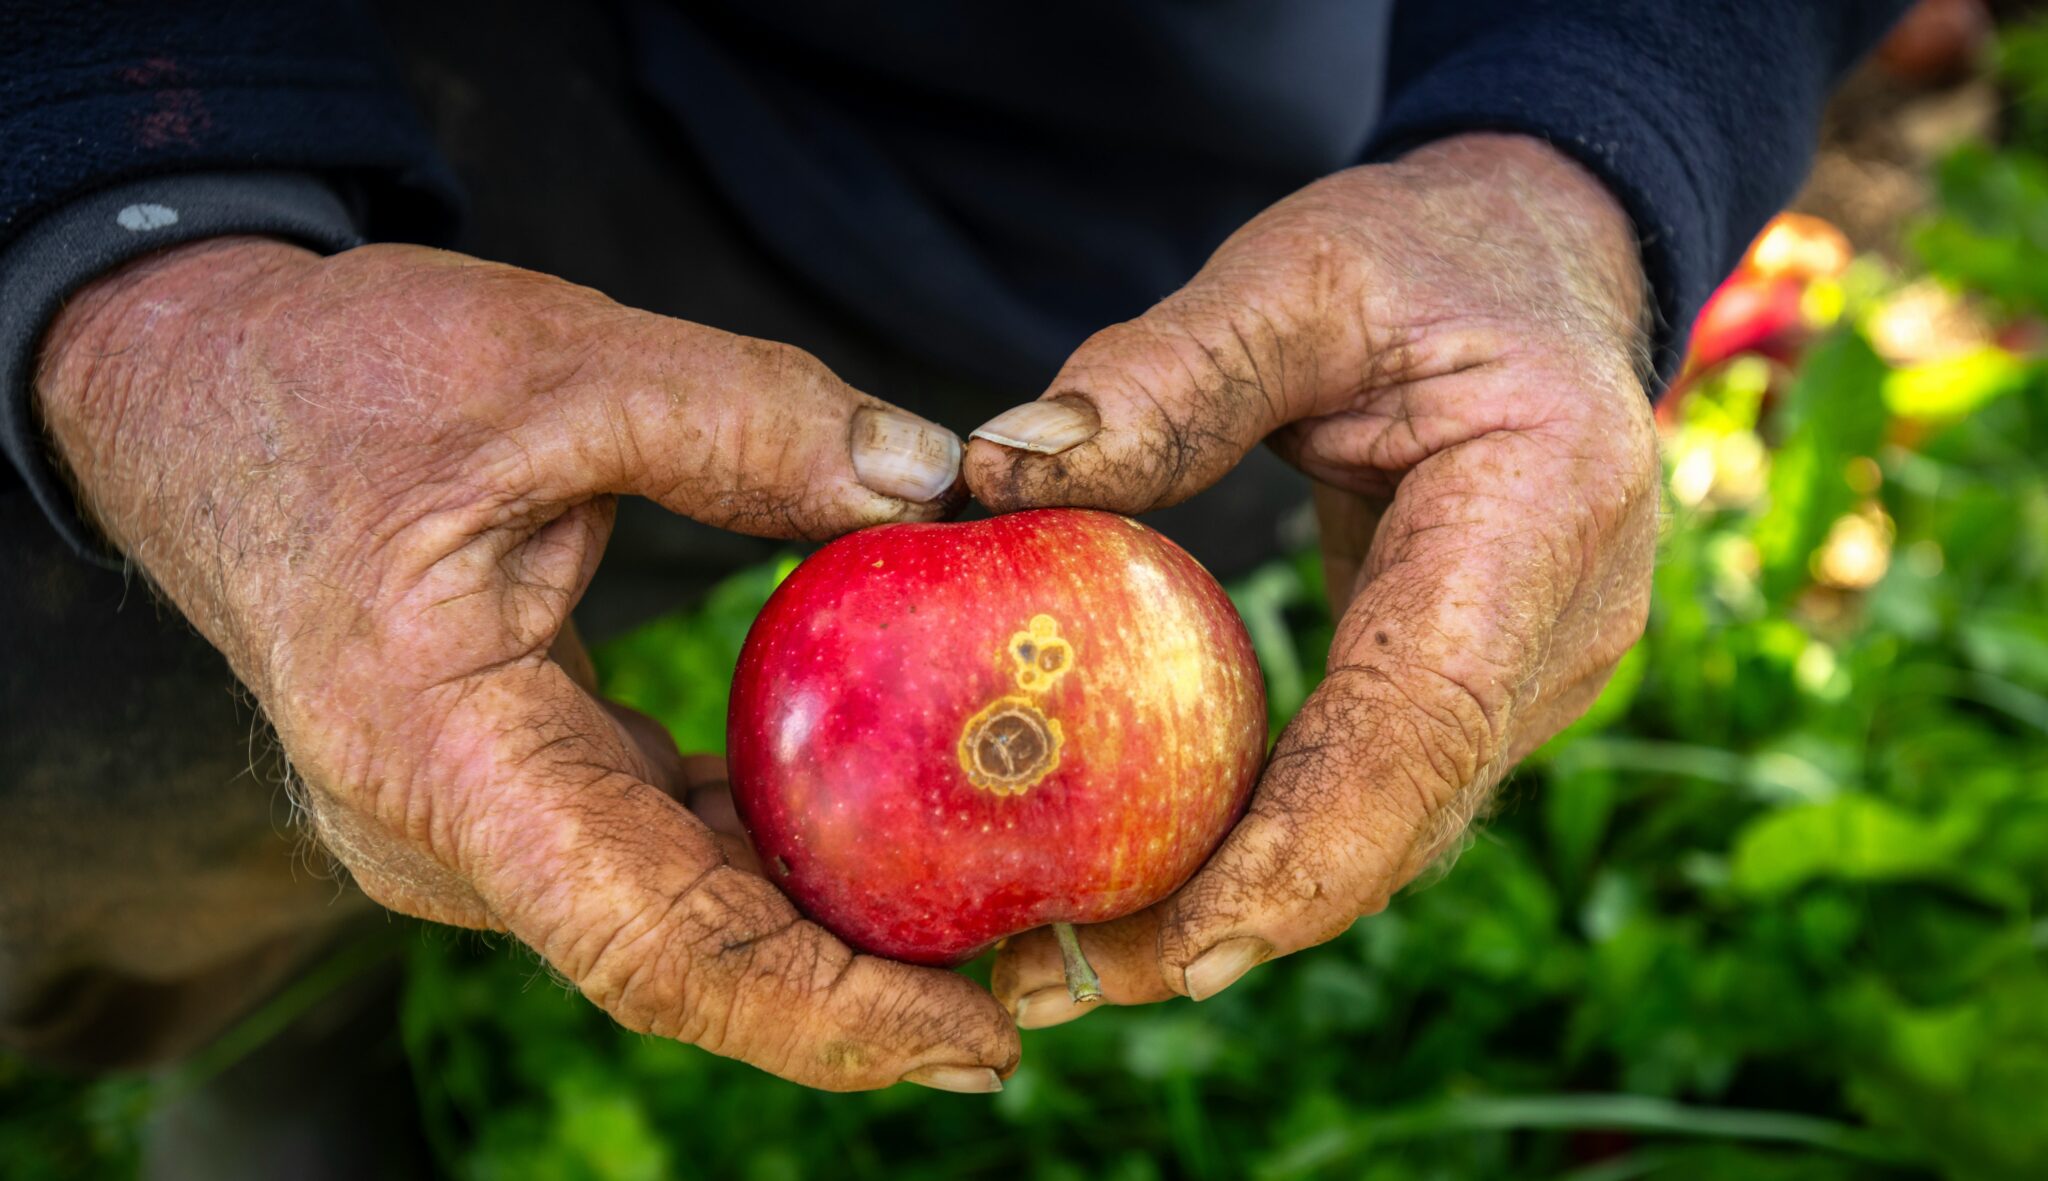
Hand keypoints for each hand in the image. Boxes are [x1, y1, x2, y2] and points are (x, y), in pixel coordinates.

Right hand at [36, 238, 1015, 1091]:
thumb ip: (748, 419)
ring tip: (980, 920)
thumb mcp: (557, 363)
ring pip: (669, 917)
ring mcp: (468, 824)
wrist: (203, 394)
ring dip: (818, 931)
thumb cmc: (348, 378)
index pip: (651, 941)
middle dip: (854, 995)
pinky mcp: (501, 790)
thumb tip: (929, 482)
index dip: (824, 1014)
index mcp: (443, 753)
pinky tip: (873, 827)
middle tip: (1025, 996)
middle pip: (678, 958)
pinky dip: (761, 855)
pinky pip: (650, 852)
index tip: (975, 1044)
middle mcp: (445, 829)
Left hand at [965, 134, 1658, 1024]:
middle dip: (1233, 921)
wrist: (1545, 266)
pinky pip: (1371, 790)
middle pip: (1398, 822)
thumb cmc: (1428, 257)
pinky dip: (1264, 844)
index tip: (1167, 949)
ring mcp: (1535, 674)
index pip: (1418, 728)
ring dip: (1238, 904)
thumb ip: (1165, 373)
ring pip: (1387, 832)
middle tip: (1047, 986)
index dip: (1300, 857)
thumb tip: (999, 474)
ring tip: (1062, 959)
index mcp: (1541, 514)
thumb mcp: (1300, 273)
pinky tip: (1142, 875)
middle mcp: (1563, 628)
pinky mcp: (1481, 688)